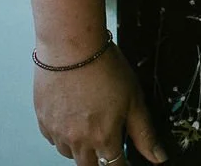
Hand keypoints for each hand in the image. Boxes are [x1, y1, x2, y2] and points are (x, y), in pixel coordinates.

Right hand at [33, 44, 166, 164]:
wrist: (71, 46)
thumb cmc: (103, 67)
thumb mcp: (134, 100)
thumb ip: (144, 134)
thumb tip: (158, 157)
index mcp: (102, 138)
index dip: (122, 164)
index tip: (125, 159)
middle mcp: (77, 140)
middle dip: (101, 159)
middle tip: (107, 142)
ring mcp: (57, 131)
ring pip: (69, 153)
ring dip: (81, 148)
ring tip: (90, 125)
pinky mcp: (42, 119)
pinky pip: (52, 138)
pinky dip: (62, 134)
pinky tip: (72, 117)